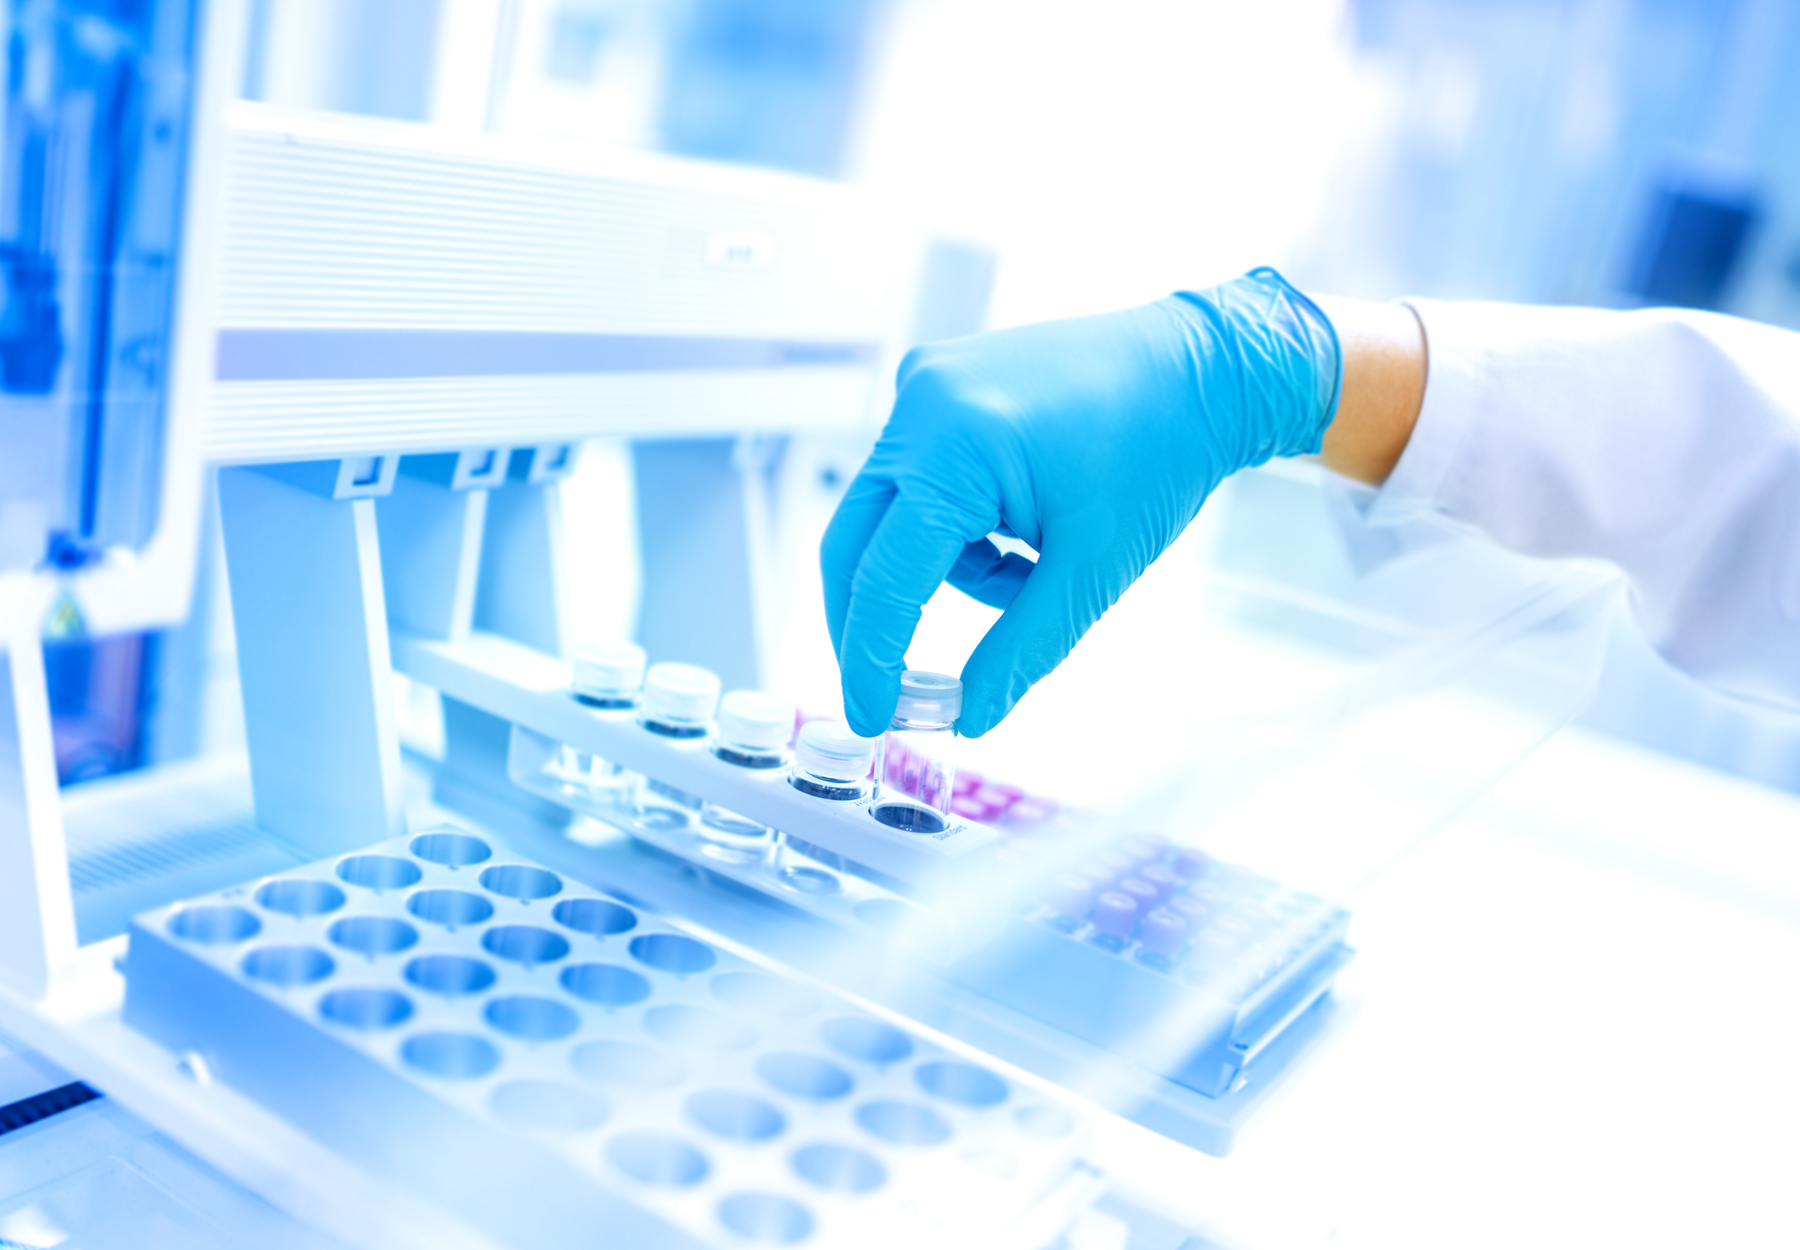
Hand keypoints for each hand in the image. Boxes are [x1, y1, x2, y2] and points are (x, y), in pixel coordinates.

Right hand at [822, 267, 1341, 737]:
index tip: (871, 718)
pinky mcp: (936, 384)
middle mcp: (922, 404)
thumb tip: (967, 716)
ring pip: (893, 516)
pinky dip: (954, 525)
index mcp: (956, 445)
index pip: (885, 575)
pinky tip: (1023, 523)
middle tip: (893, 690)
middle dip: (873, 621)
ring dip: (945, 569)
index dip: (872, 659)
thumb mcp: (1093, 571)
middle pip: (855, 542)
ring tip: (1032, 567)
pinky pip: (916, 478)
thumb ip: (1021, 649)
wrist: (1200, 368)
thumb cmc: (1161, 452)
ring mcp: (924, 386)